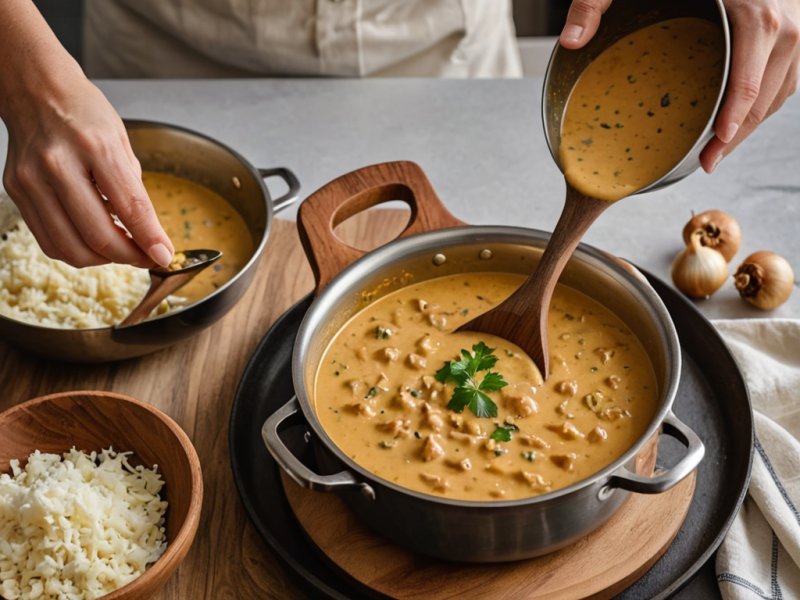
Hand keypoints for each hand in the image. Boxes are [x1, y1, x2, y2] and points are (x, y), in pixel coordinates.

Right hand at [1, 66, 172, 267]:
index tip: (165, 256)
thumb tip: (149, 237)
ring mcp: (32, 181)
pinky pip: (49, 241)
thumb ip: (133, 190)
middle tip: (146, 256)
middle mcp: (58, 164)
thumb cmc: (84, 113)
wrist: (36, 90)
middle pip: (98, 236)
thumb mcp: (121, 143)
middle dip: (129, 256)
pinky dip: (77, 250)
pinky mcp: (16, 192)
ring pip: (71, 247)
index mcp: (95, 147)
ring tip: (120, 249)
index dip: (150, 239)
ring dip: (103, 259)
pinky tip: (93, 241)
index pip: (130, 207)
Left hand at [559, 0, 799, 172]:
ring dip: (756, 119)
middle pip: (771, 88)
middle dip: (741, 132)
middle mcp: (786, 13)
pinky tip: (740, 115)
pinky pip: (790, 66)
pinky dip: (768, 95)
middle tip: (708, 162)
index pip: (751, 76)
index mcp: (754, 7)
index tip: (714, 149)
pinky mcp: (795, 17)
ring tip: (720, 149)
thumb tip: (571, 41)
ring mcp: (797, 16)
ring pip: (785, 82)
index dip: (735, 120)